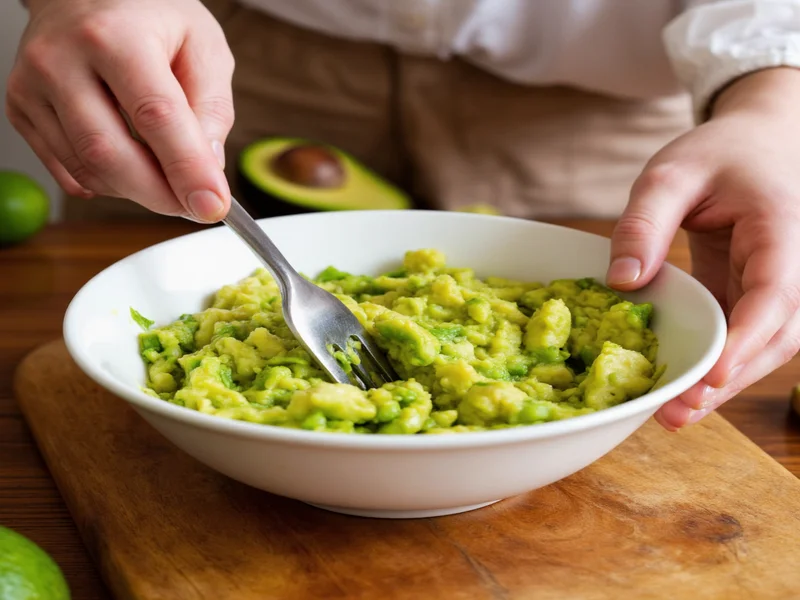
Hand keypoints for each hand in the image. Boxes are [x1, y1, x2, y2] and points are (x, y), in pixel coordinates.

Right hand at [6, 0, 233, 221]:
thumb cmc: (150, 15)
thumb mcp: (203, 45)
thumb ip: (212, 108)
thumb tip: (208, 169)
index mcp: (117, 35)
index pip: (156, 116)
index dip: (187, 170)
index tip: (212, 206)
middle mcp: (63, 58)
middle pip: (110, 153)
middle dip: (159, 194)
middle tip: (192, 205)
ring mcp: (32, 84)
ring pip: (88, 169)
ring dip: (136, 191)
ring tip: (166, 179)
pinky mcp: (20, 107)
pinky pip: (68, 169)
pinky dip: (107, 183)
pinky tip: (131, 168)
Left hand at [606, 67, 799, 429]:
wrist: (758, 145)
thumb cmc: (719, 154)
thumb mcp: (671, 174)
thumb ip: (645, 223)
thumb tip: (623, 283)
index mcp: (782, 228)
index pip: (777, 291)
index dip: (749, 336)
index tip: (714, 374)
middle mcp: (794, 264)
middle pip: (780, 333)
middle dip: (732, 377)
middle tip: (680, 411)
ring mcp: (781, 284)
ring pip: (768, 344)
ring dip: (725, 383)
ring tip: (673, 415)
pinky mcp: (760, 296)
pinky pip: (747, 336)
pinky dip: (719, 364)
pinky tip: (682, 389)